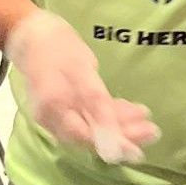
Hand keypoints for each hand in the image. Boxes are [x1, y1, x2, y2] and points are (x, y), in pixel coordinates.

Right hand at [4, 10, 158, 163]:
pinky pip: (89, 117)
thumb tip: (114, 136)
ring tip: (146, 118)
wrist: (32, 34)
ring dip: (121, 125)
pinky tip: (130, 110)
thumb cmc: (58, 47)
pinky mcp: (63, 108)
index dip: (114, 145)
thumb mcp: (82, 71)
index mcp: (54, 110)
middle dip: (124, 135)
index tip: (139, 150)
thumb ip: (97, 104)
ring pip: (93, 127)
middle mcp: (53, 119)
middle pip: (92, 136)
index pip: (87, 137)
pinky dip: (109, 116)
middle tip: (153, 131)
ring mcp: (57, 115)